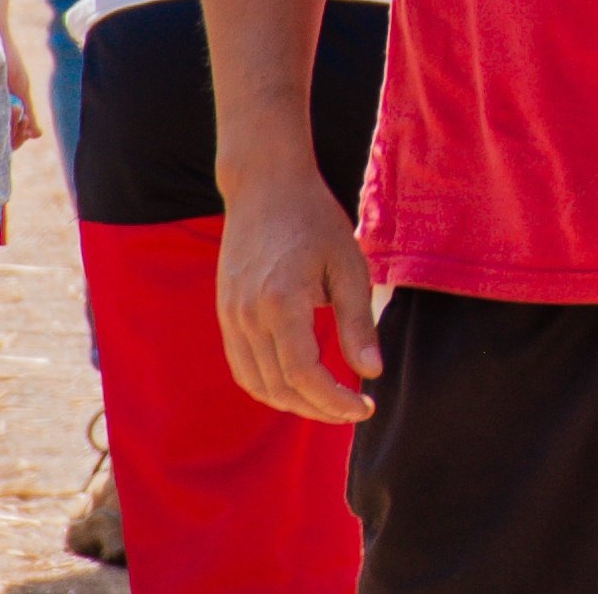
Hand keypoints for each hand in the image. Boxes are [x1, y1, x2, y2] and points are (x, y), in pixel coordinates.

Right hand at [219, 165, 383, 426]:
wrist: (265, 187)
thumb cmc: (315, 220)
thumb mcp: (349, 266)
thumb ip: (358, 322)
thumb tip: (372, 372)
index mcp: (281, 302)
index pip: (303, 375)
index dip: (334, 401)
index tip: (366, 407)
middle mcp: (248, 316)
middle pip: (279, 387)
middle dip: (319, 409)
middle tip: (355, 411)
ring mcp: (230, 318)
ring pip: (257, 384)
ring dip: (293, 403)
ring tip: (331, 402)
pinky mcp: (225, 315)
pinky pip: (243, 367)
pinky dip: (269, 386)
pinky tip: (298, 385)